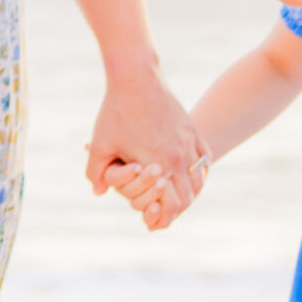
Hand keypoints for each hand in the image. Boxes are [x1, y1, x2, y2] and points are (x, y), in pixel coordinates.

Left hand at [84, 67, 207, 217]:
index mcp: (161, 165)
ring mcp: (191, 143)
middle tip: (164, 214)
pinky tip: (188, 174)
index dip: (164, 219)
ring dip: (190, 192)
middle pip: (189, 197)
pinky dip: (199, 172)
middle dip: (177, 210)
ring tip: (176, 197)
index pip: (172, 206)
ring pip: (200, 179)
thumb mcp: (100, 145)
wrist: (136, 77)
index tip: (155, 224)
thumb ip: (95, 173)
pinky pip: (205, 159)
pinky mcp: (193, 130)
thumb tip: (97, 192)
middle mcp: (181, 157)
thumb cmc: (116, 112)